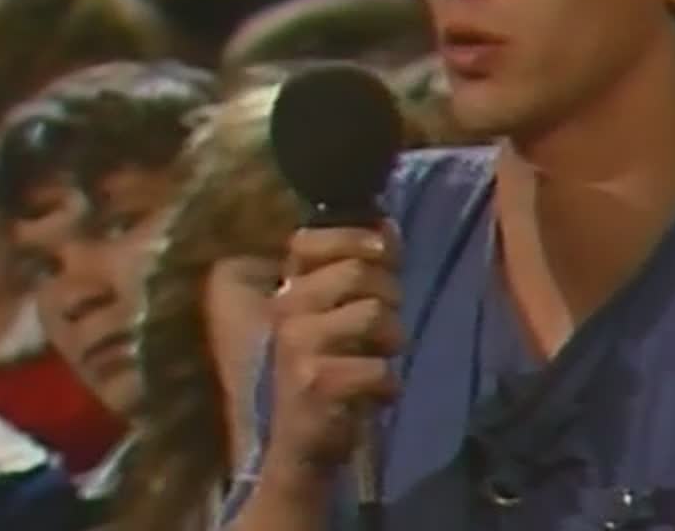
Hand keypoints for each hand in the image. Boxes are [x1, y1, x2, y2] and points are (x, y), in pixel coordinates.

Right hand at [262, 220, 403, 502]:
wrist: (295, 450)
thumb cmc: (321, 372)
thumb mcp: (328, 315)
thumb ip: (352, 269)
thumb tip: (387, 225)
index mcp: (281, 290)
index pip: (308, 240)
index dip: (355, 238)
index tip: (384, 252)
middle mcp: (281, 311)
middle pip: (358, 272)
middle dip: (389, 293)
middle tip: (385, 324)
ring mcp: (296, 346)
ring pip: (374, 314)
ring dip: (393, 338)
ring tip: (381, 356)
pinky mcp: (317, 383)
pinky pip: (380, 366)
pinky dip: (389, 383)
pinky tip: (377, 392)